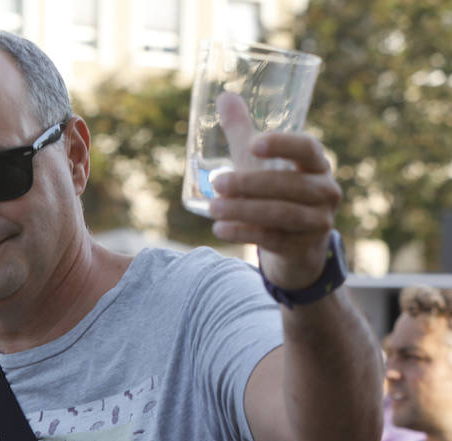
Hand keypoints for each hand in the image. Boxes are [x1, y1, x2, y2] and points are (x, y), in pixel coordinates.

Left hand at [209, 92, 341, 289]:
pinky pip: (273, 239)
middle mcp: (324, 191)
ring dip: (243, 210)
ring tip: (213, 209)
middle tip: (217, 183)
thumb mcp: (261, 164)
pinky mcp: (303, 247)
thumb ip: (244, 134)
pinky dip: (244, 233)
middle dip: (250, 184)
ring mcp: (318, 221)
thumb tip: (224, 96)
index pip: (307, 148)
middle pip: (289, 185)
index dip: (282, 145)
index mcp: (316, 165)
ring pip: (281, 213)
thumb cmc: (277, 194)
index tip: (253, 145)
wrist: (296, 247)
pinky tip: (220, 229)